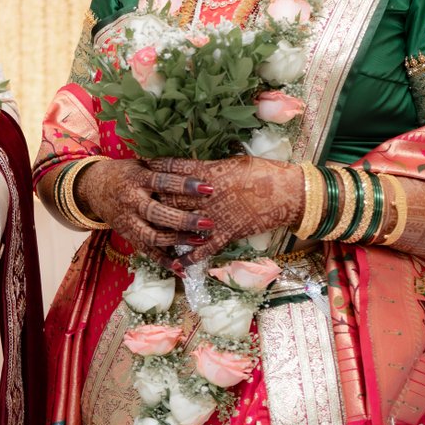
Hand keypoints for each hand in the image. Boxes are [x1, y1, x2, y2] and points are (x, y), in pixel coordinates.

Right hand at [72, 158, 214, 270]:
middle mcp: (131, 201)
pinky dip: (164, 261)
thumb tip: (197, 165)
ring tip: (201, 240)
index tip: (207, 188)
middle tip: (208, 222)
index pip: (162, 181)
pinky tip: (182, 268)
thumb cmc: (125, 173)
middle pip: (158, 213)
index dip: (184, 185)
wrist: (93, 187)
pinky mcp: (128, 235)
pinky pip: (146, 252)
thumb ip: (163, 167)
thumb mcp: (140, 164)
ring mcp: (128, 221)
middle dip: (184, 219)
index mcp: (136, 179)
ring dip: (178, 240)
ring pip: (152, 236)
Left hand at [147, 157, 303, 266]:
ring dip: (165, 226)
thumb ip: (212, 165)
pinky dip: (189, 257)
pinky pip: (204, 248)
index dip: (157, 167)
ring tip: (146, 229)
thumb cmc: (264, 172)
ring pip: (182, 222)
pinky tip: (176, 263)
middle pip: (172, 196)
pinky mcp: (227, 233)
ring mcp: (216, 216)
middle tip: (136, 198)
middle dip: (154, 197)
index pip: (175, 168)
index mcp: (209, 172)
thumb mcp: (234, 162)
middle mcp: (208, 195)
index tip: (142, 165)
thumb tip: (196, 165)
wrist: (287, 193)